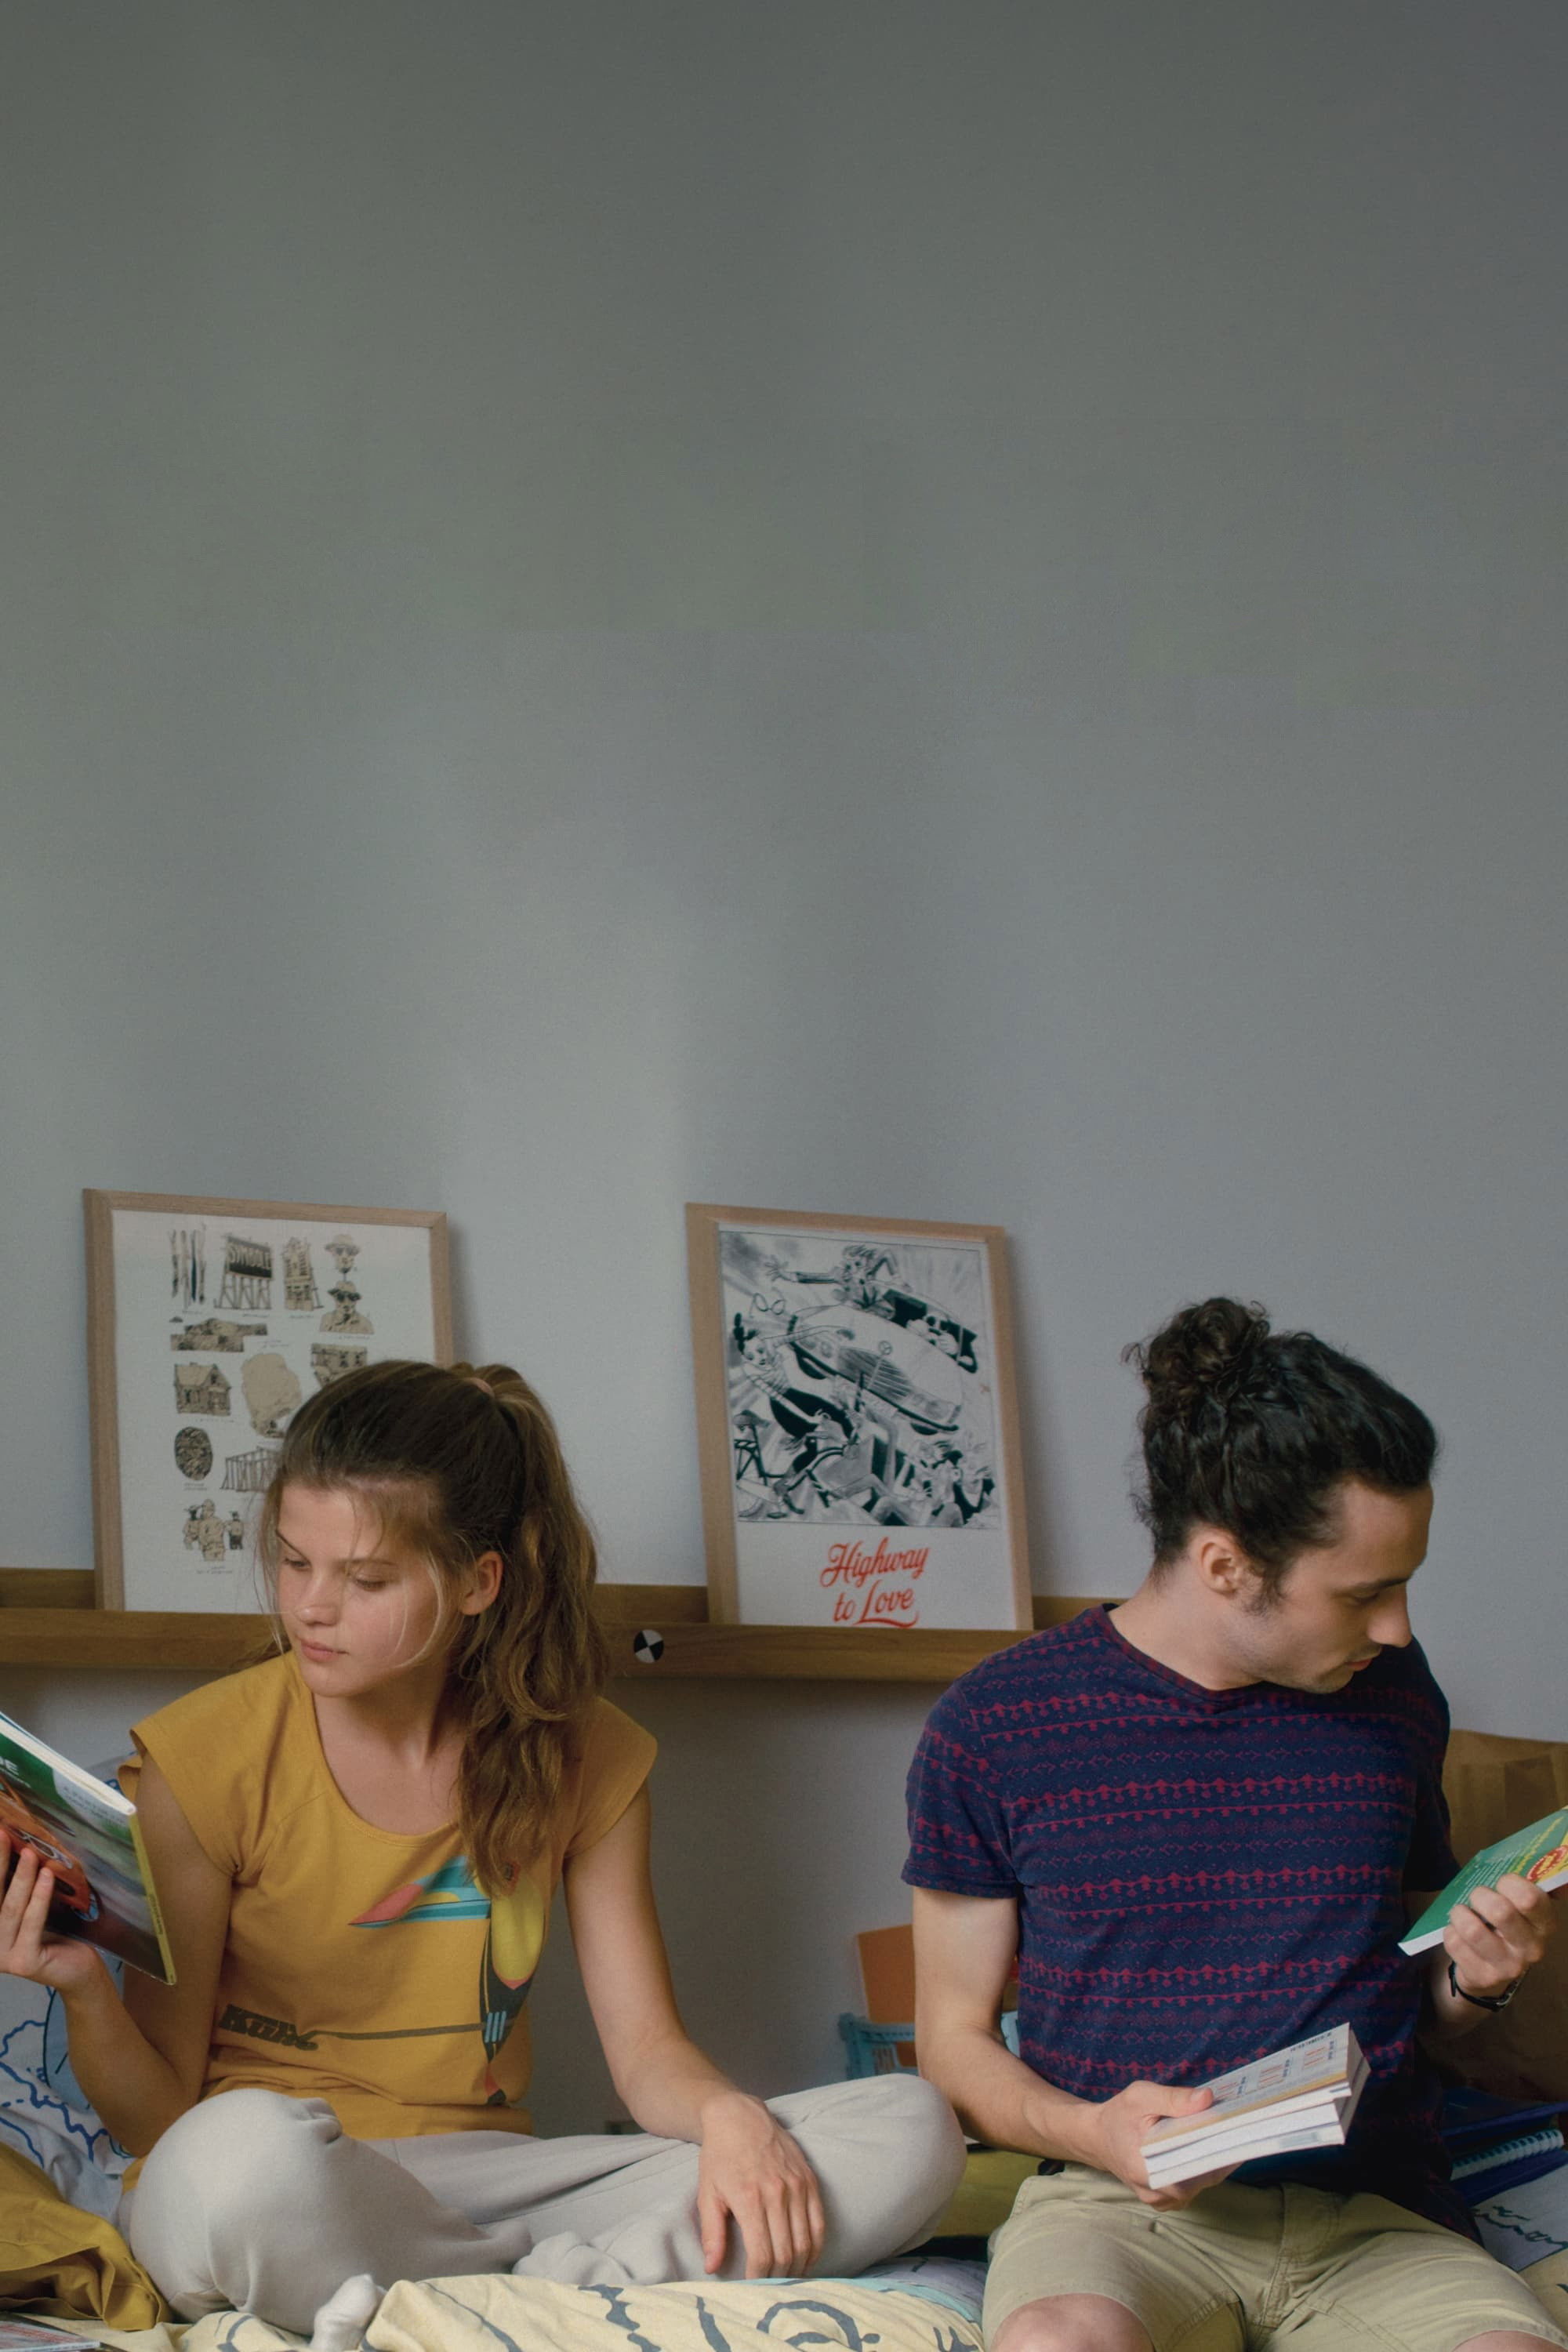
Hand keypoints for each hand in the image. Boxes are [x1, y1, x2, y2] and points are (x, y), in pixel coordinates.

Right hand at [0, 1834, 107, 1997]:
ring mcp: (2, 1957)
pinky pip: (32, 1923)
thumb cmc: (51, 1934)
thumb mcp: (27, 1908)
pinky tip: (47, 1876)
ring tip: (30, 1853)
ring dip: (21, 1878)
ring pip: (10, 1910)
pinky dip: (40, 1897)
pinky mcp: (24, 1962)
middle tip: (3, 1834)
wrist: (77, 1968)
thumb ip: (16, 1890)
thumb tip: (16, 1847)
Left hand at [696, 2091, 825, 2277]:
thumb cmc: (719, 2157)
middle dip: (778, 2277)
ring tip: (787, 2278)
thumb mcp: (707, 2194)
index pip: (762, 2254)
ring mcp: (797, 2185)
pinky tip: (806, 2258)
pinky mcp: (810, 2179)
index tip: (752, 2288)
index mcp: (750, 2199)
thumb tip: (712, 2268)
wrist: (739, 2117)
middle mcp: (778, 2193)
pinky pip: (819, 2222)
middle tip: (769, 2287)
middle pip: (786, 2252)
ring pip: (806, 2241)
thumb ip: (711, 2234)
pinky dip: (815, 2246)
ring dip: (799, 2267)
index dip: (759, 2278)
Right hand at [1083, 2079, 1231, 2209]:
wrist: (1098, 2137)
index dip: (1217, 2156)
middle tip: (1237, 2130)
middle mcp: (1155, 2194)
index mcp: (1146, 2171)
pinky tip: (1208, 2148)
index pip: (1192, 2174)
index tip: (1236, 2135)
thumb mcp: (1140, 2096)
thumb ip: (1173, 2098)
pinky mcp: (1165, 2198)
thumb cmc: (1119, 2115)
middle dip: (1219, 2155)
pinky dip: (1202, 2168)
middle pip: (1200, 2181)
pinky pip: (1192, 2187)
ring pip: (1198, 2185)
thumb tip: (1208, 2098)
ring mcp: (1161, 2200)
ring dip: (1212, 2162)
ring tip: (1225, 2136)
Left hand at [1445, 1872, 1555, 2001]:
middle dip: (1481, 1896)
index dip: (1509, 1882)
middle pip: (1500, 1911)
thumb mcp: (1525, 1907)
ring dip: (1460, 1913)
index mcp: (1545, 1925)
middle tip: (1478, 1897)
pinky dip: (1450, 1931)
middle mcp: (1532, 1949)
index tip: (1502, 1883)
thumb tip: (1555, 1864)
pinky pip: (1454, 1942)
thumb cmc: (1507, 1925)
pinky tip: (1458, 1932)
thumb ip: (1536, 1884)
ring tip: (1462, 1913)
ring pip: (1472, 1928)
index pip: (1530, 1898)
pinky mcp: (1483, 1977)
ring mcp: (1508, 1967)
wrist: (1493, 1971)